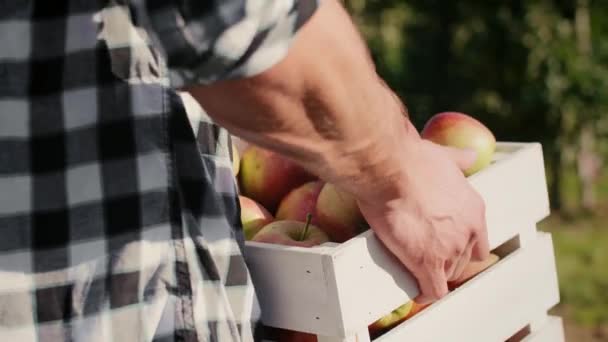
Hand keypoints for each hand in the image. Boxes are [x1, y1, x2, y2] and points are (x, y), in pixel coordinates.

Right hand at [357, 139, 489, 303]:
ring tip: (418, 271)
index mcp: (473, 209)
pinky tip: (417, 291)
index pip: (478, 241)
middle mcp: (466, 232)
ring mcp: (449, 250)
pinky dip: (425, 293)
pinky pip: (432, 290)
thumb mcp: (444, 156)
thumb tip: (469, 155)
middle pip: (463, 261)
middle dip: (447, 261)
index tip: (448, 247)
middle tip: (429, 258)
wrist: (390, 169)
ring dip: (434, 275)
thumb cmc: (412, 160)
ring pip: (447, 276)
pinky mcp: (427, 263)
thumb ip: (459, 160)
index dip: (462, 247)